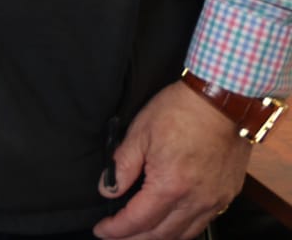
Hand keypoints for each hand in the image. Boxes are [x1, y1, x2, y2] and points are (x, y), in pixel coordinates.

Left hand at [93, 81, 252, 239]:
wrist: (222, 102)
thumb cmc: (180, 112)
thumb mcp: (140, 134)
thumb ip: (122, 166)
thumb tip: (108, 190)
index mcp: (170, 186)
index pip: (138, 220)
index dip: (117, 229)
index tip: (102, 231)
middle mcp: (196, 200)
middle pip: (161, 235)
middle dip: (134, 239)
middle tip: (116, 236)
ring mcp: (214, 200)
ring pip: (184, 234)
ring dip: (159, 238)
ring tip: (139, 235)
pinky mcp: (226, 195)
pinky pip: (203, 223)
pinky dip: (182, 230)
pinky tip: (170, 224)